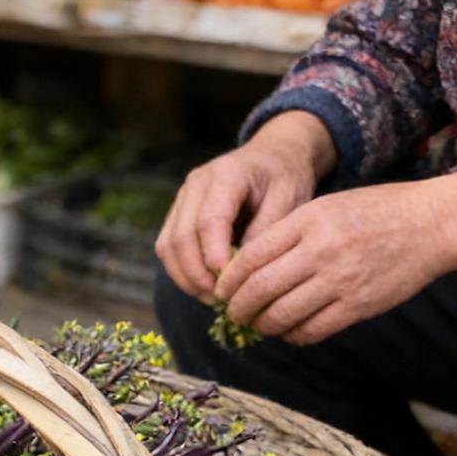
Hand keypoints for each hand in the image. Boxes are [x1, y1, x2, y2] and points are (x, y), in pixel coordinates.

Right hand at [156, 112, 334, 303]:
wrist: (274, 155)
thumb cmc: (286, 178)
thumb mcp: (288, 201)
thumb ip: (264, 233)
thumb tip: (238, 273)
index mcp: (226, 174)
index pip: (209, 221)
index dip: (213, 256)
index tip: (227, 283)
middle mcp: (196, 183)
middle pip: (180, 237)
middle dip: (196, 275)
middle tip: (217, 300)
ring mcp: (182, 198)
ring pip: (167, 246)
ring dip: (184, 277)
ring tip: (209, 297)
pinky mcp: (177, 213)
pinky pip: (168, 248)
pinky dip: (181, 271)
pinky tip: (202, 286)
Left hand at [215, 173, 456, 344]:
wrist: (430, 223)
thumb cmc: (371, 213)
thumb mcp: (324, 208)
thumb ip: (285, 235)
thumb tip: (241, 270)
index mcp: (308, 221)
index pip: (249, 259)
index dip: (227, 283)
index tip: (220, 292)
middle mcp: (321, 251)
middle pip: (257, 292)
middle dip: (236, 309)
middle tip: (233, 314)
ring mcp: (339, 281)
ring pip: (279, 317)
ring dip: (261, 326)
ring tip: (259, 323)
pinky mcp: (357, 306)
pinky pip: (309, 332)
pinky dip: (292, 335)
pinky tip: (290, 329)